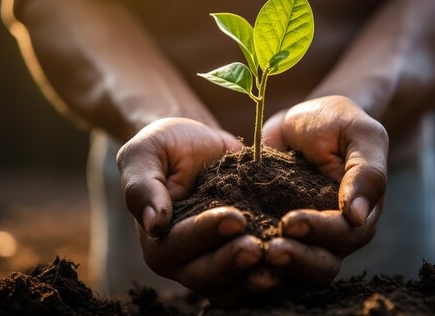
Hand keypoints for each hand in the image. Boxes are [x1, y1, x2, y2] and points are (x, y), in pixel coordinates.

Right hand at [117, 117, 263, 300]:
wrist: (200, 146)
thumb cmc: (168, 146)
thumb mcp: (146, 153)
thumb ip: (142, 185)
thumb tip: (154, 222)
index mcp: (158, 239)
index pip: (180, 244)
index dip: (207, 233)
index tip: (236, 217)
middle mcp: (183, 260)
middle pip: (205, 276)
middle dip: (233, 262)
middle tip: (260, 246)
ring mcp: (213, 264)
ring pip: (229, 288)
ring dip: (252, 280)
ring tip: (279, 261)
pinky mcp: (239, 260)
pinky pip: (251, 283)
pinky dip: (269, 280)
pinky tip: (292, 264)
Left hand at [262, 95, 387, 287]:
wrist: (303, 118)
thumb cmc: (338, 122)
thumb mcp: (360, 135)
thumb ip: (367, 172)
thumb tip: (357, 216)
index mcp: (360, 215)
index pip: (345, 236)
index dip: (319, 233)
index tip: (290, 222)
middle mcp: (333, 234)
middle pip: (321, 265)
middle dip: (296, 260)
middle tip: (268, 251)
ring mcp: (303, 237)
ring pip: (295, 271)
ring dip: (274, 268)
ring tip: (249, 255)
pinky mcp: (273, 230)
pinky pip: (266, 256)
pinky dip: (251, 263)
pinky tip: (228, 252)